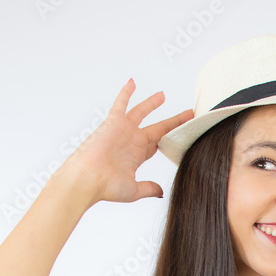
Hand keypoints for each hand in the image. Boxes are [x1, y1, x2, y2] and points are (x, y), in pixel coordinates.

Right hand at [59, 79, 193, 204]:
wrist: (87, 179)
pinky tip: (132, 82)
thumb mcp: (134, 190)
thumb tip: (162, 192)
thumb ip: (149, 188)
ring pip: (141, 113)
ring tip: (163, 95)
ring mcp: (124, 131)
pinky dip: (126, 93)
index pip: (157, 145)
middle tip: (188, 114)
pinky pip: (121, 104)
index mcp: (137, 157)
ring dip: (152, 103)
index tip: (185, 135)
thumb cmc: (106, 187)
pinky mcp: (114, 123)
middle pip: (158, 129)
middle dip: (173, 122)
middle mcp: (132, 142)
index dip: (170, 139)